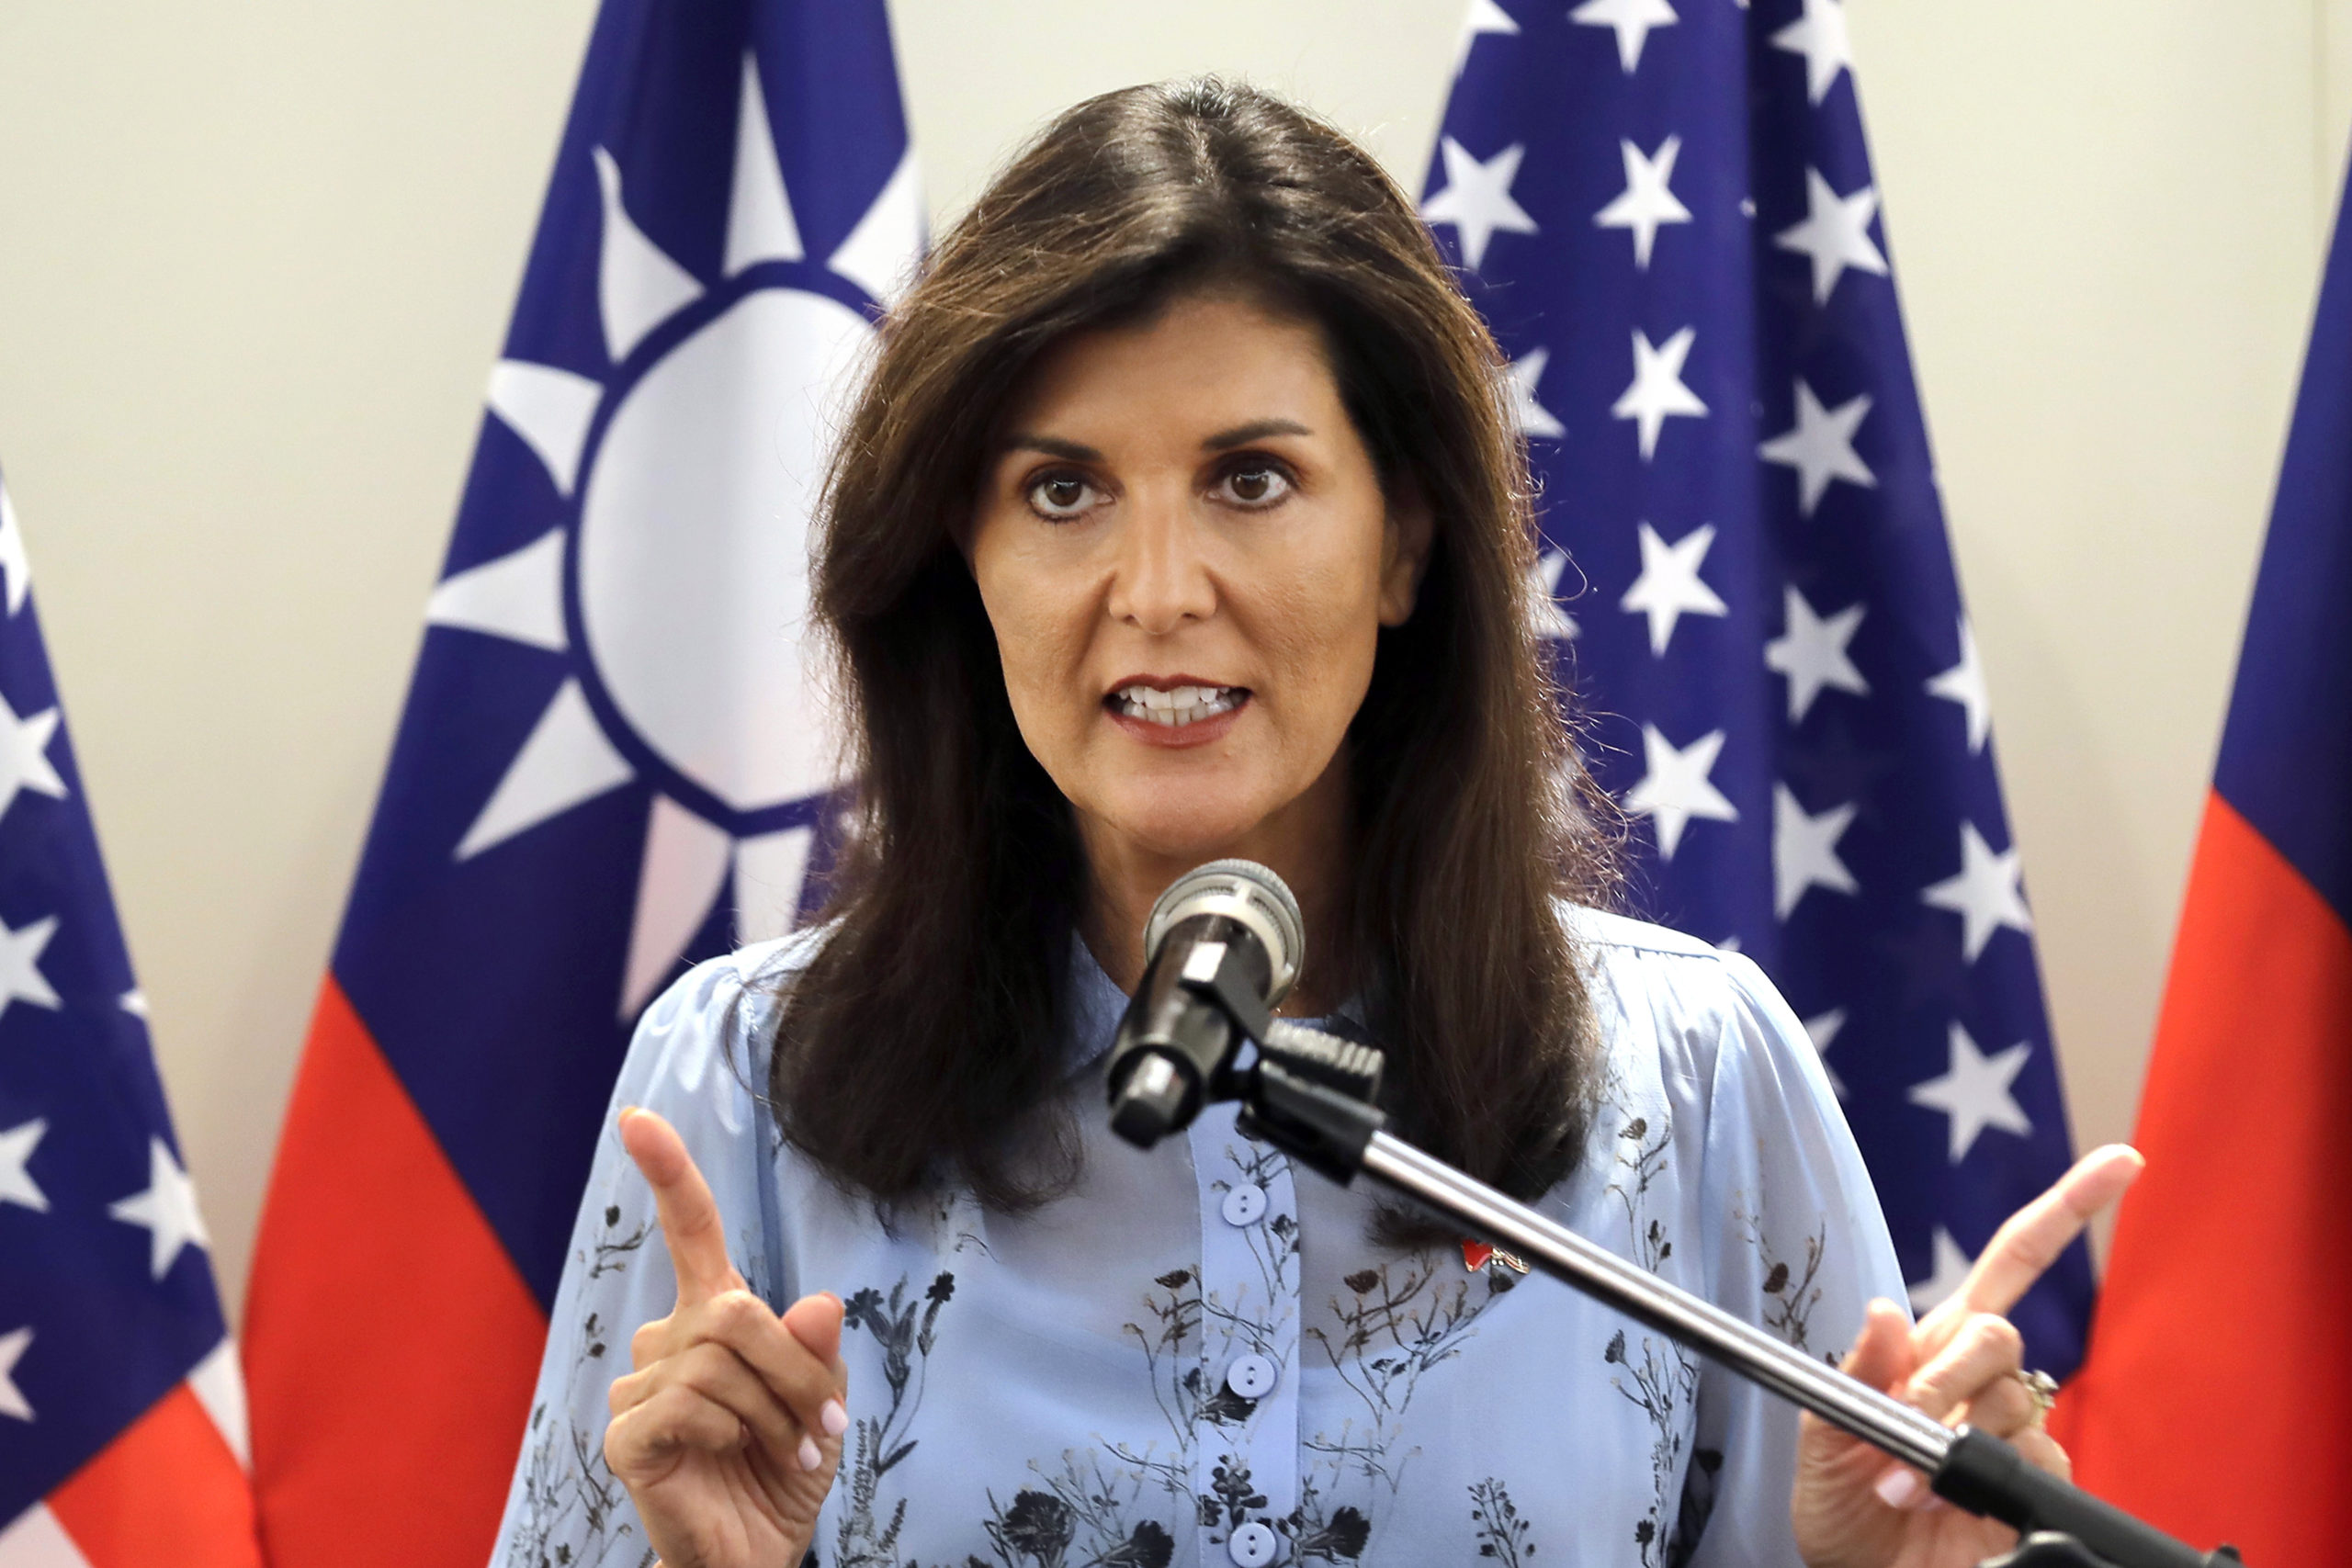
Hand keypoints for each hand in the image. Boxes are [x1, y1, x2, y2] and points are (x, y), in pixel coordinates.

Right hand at [602, 1106, 846, 1567]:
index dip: (668, 1173)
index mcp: (714, 1316)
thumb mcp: (824, 1405)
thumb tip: (819, 1302)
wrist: (754, 1552)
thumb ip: (819, 1352)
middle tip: (826, 1426)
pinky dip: (730, 1432)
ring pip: (719, 1360)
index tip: (636, 1118)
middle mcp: (669, 1339)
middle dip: (797, 1369)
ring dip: (775, 1412)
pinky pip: (687, 1404)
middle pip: (736, 1311)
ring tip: (787, 1452)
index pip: (690, 1232)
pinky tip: (730, 1456)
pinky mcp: (625, 1435)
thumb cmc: (782, 1470)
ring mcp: (639, 1386)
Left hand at [1792, 1144, 2144, 1567]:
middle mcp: (1980, 1381)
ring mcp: (2011, 1433)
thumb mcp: (1822, 1433)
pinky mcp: (2034, 1484)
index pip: (2013, 1261)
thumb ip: (1855, 1372)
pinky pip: (2026, 1459)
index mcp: (1933, 1346)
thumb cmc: (1840, 1505)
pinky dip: (1972, 1479)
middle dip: (1948, 1373)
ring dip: (1950, 1435)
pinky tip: (1938, 1500)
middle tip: (1905, 1420)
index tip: (2123, 1162)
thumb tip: (1884, 1311)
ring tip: (1903, 1479)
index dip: (2067, 1208)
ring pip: (2010, 1397)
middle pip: (2001, 1333)